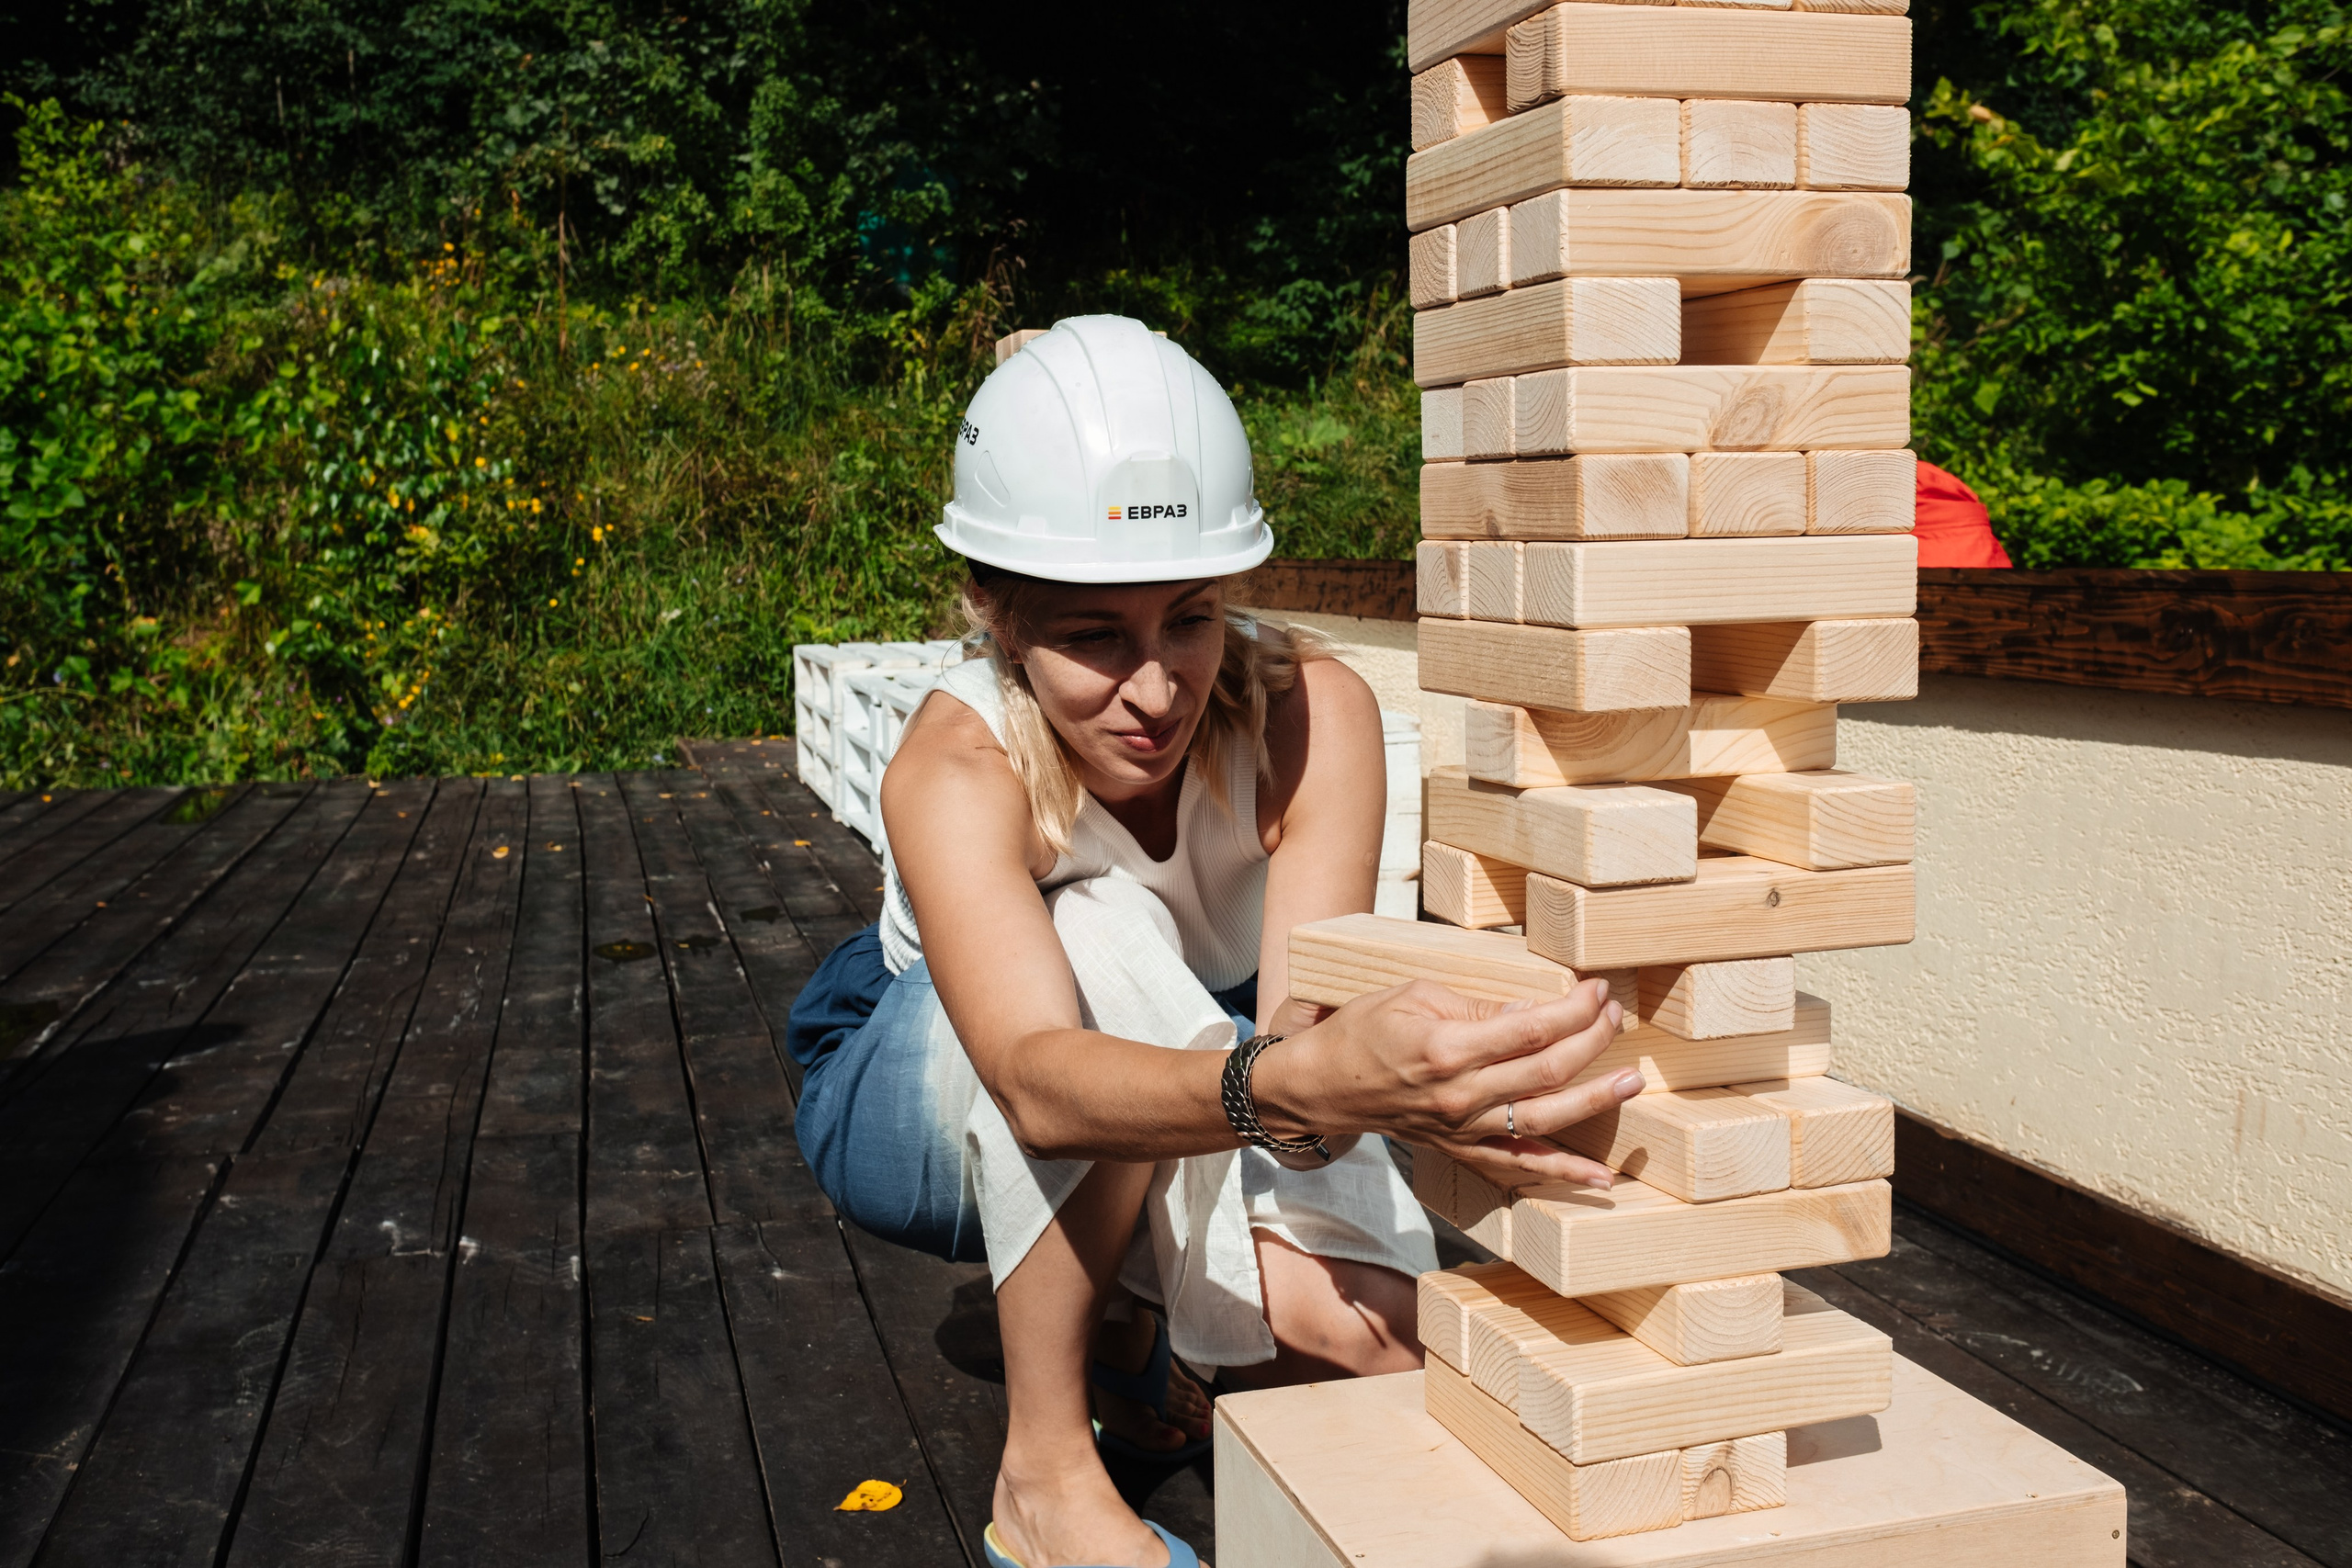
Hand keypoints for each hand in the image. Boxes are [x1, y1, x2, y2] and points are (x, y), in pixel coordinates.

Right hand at [1253, 978, 1642, 1189]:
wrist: (1324, 1086)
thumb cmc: (1363, 1031)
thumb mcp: (1414, 995)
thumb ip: (1477, 1007)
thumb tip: (1534, 1012)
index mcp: (1447, 1048)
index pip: (1530, 1027)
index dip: (1573, 1008)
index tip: (1597, 989)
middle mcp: (1461, 1095)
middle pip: (1547, 1070)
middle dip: (1592, 1039)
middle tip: (1616, 1016)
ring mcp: (1463, 1129)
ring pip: (1544, 1119)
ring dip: (1594, 1100)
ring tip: (1631, 1081)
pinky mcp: (1463, 1150)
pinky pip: (1519, 1167)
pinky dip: (1562, 1174)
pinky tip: (1600, 1179)